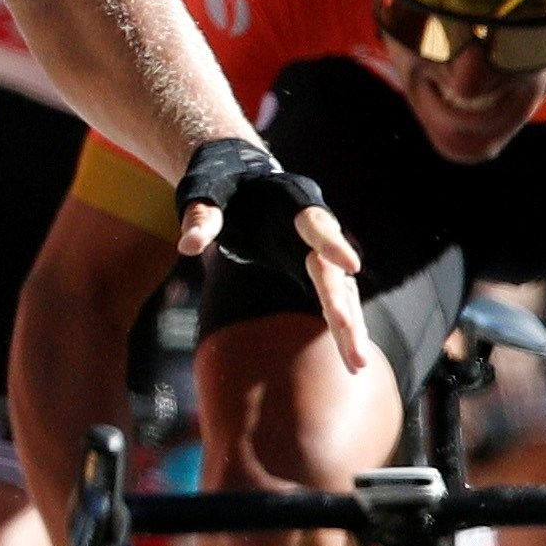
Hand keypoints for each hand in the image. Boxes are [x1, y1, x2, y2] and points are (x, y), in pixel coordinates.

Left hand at [175, 138, 370, 374]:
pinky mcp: (310, 269)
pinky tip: (351, 358)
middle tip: (351, 341)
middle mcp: (313, 228)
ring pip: (340, 290)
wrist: (239, 180)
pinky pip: (332, 300)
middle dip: (342, 307)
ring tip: (357, 365)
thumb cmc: (221, 182)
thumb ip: (201, 217)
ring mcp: (315, 251)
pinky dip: (341, 327)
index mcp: (291, 201)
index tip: (351, 266)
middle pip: (333, 270)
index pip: (315, 223)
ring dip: (349, 327)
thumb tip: (187, 244)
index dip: (332, 244)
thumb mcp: (204, 191)